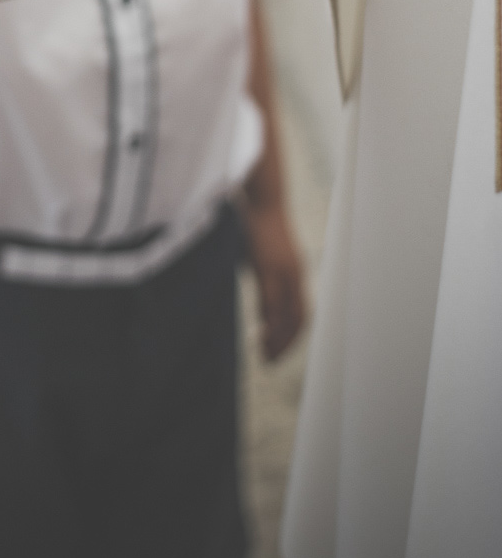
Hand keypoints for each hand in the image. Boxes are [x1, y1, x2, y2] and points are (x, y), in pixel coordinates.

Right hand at [240, 201, 305, 361]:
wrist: (263, 196)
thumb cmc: (258, 222)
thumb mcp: (262, 256)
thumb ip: (265, 279)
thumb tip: (260, 303)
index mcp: (294, 272)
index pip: (299, 313)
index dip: (291, 335)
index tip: (276, 349)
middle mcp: (295, 274)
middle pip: (299, 319)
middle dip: (286, 344)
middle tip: (271, 360)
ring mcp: (286, 271)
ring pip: (288, 315)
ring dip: (279, 339)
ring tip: (266, 354)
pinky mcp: (271, 267)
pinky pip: (273, 303)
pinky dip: (270, 323)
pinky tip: (262, 335)